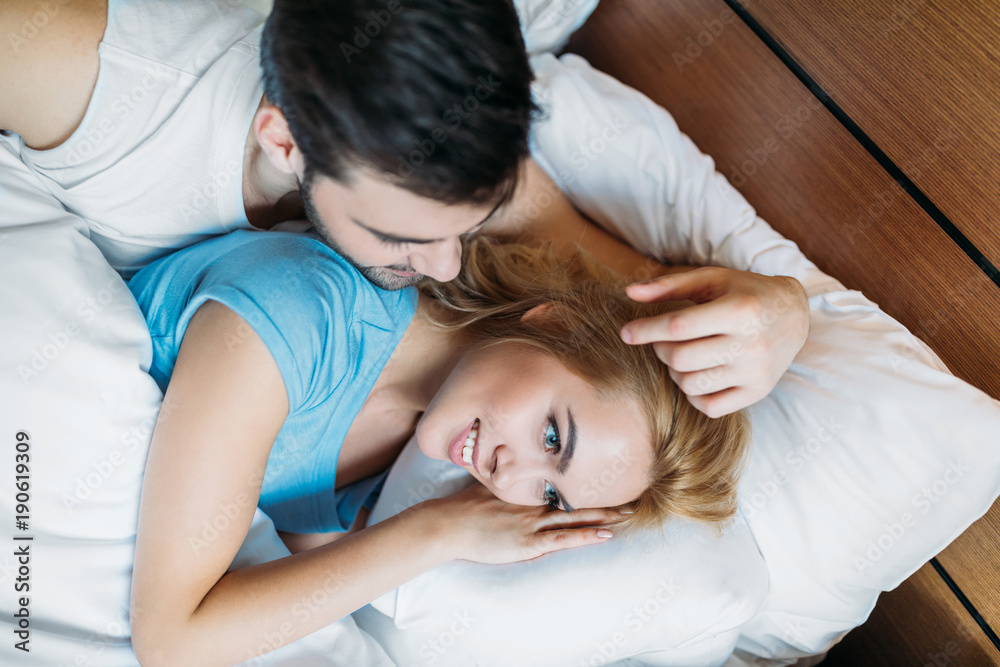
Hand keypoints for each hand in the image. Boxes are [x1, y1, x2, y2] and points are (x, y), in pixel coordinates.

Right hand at [423, 483, 624, 564]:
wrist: (445, 525)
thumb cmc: (461, 507)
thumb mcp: (487, 486)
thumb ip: (504, 480)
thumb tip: (509, 467)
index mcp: (525, 491)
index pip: (563, 484)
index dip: (587, 482)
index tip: (609, 477)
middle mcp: (533, 504)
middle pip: (576, 499)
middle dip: (604, 498)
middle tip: (632, 493)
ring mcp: (532, 524)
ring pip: (575, 517)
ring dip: (603, 517)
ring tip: (628, 514)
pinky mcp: (527, 543)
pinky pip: (562, 539)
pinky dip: (584, 536)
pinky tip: (604, 535)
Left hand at [620, 267, 808, 417]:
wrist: (794, 314)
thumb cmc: (744, 293)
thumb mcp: (711, 279)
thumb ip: (669, 285)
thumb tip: (629, 294)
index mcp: (740, 309)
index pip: (679, 326)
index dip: (646, 330)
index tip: (626, 332)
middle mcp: (751, 343)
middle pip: (680, 358)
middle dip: (661, 349)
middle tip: (663, 340)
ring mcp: (755, 372)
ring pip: (690, 385)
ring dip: (674, 371)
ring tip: (681, 355)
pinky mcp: (758, 392)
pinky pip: (709, 406)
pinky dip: (693, 394)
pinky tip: (696, 374)